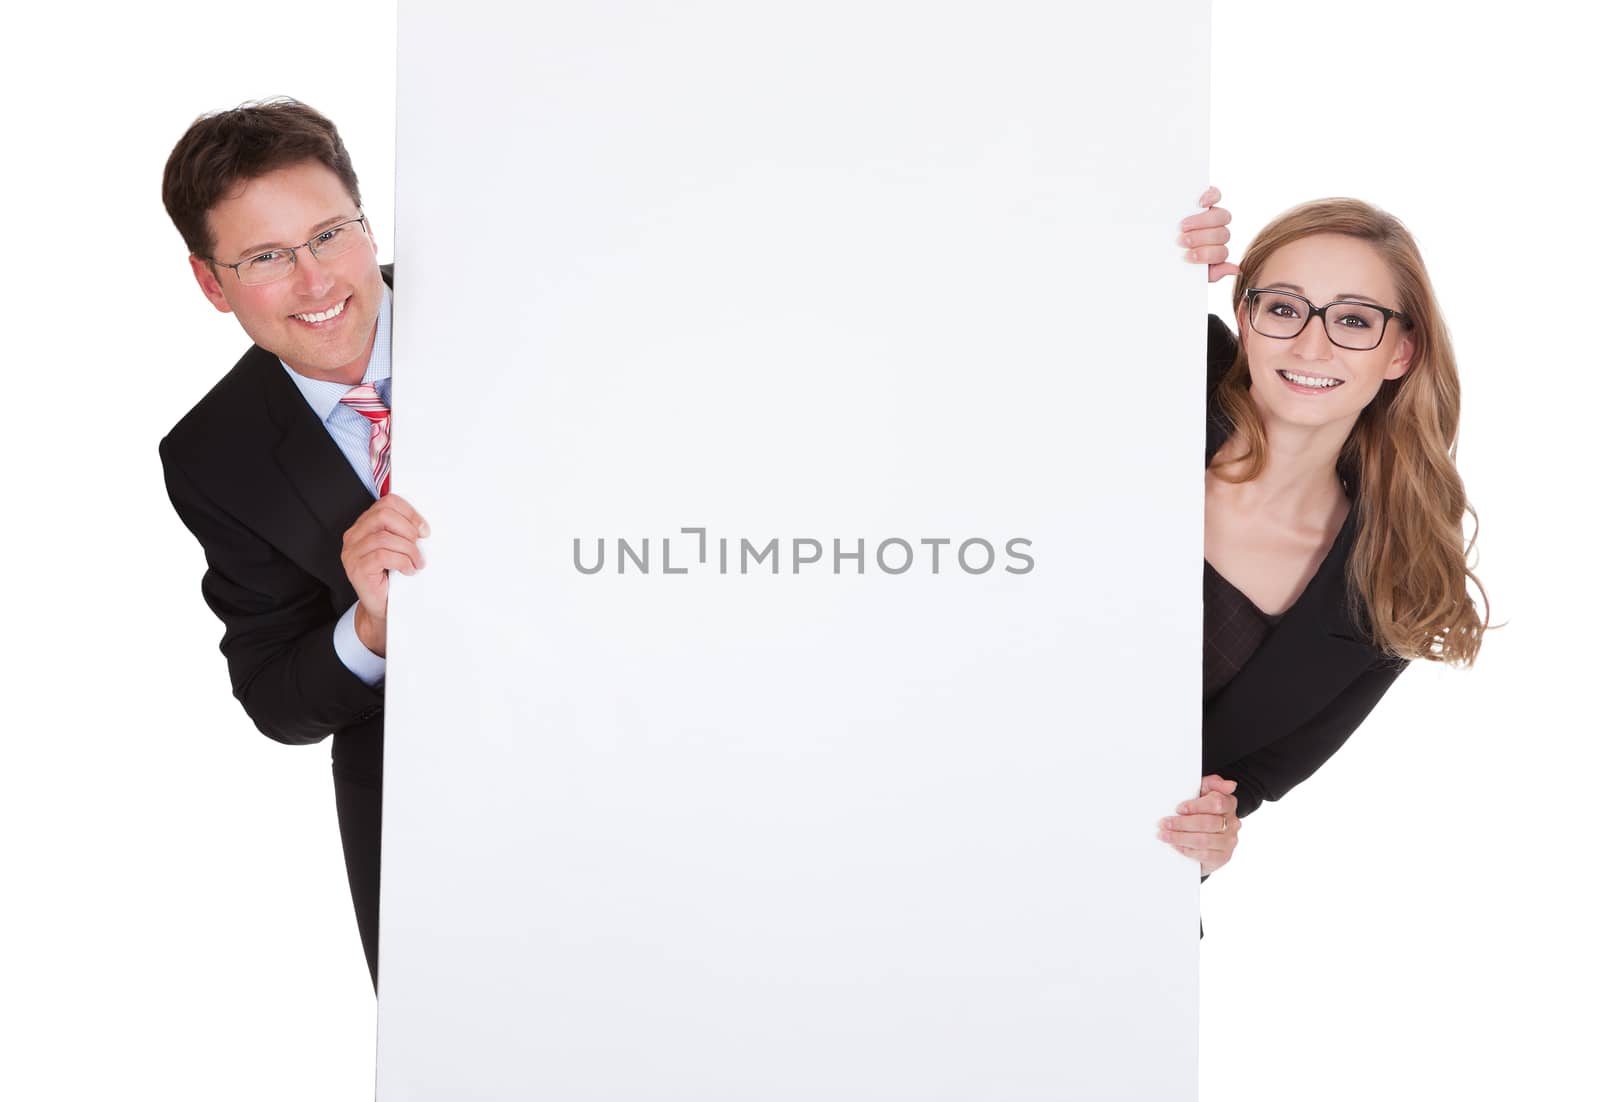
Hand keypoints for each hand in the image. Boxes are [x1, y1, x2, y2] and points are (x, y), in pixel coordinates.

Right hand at [340, 493, 428, 657]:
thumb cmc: (393, 578)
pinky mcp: (356, 568)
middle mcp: (354, 536)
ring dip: (408, 550)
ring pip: (384, 537)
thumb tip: (424, 526)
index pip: (387, 503)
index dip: (409, 513)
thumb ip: (404, 532)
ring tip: (417, 562)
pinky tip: (409, 570)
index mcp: (365, 525)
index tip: (424, 529)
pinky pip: (382, 555)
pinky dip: (402, 561)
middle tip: (420, 544)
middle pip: (383, 515)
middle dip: (408, 529)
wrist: (383, 608)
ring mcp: (352, 552)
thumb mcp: (400, 549)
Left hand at [1157, 774, 1239, 876]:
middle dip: (1182, 823)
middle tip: (1164, 823)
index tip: (1178, 808)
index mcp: (1229, 803)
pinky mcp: (1223, 856)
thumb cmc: (1202, 809)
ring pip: (1204, 840)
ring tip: (1164, 835)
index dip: (1196, 806)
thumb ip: (1213, 783)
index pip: (1217, 803)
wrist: (1205, 833)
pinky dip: (1187, 850)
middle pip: (1208, 823)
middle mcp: (1232, 823)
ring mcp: (1229, 841)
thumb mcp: (1204, 791)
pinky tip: (1176, 845)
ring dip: (1180, 838)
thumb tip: (1230, 785)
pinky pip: (1205, 855)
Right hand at [1179, 186, 1239, 282]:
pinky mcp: (1206, 198)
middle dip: (1201, 239)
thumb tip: (1235, 269)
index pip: (1221, 253)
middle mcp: (1217, 233)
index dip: (1207, 255)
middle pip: (1222, 234)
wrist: (1152, 245)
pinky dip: (1211, 197)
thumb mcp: (1188, 271)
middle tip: (1182, 241)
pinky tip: (1200, 203)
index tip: (1187, 256)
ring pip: (1221, 216)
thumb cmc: (1172, 259)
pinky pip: (1216, 194)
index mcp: (1215, 251)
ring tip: (1183, 226)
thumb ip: (1213, 273)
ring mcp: (1213, 214)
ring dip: (1203, 222)